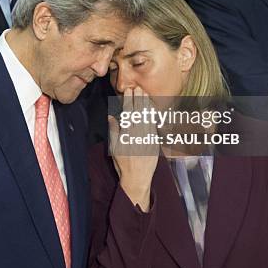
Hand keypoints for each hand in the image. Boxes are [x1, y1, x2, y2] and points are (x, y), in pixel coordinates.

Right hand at [109, 87, 158, 211]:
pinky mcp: (155, 142)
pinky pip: (154, 126)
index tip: (129, 91)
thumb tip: (112, 116)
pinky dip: (152, 116)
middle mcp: (139, 134)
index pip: (128, 113)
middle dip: (139, 99)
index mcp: (128, 134)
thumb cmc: (123, 164)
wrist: (137, 178)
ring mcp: (148, 138)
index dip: (129, 101)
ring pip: (148, 118)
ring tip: (145, 95)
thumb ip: (113, 130)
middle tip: (139, 88)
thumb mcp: (114, 147)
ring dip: (146, 105)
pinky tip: (151, 110)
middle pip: (139, 113)